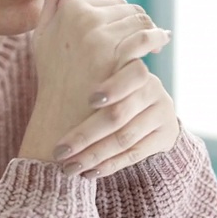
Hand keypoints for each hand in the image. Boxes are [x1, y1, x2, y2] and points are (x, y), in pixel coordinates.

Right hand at [19, 0, 170, 163]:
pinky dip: (156, 40)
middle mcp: (82, 18)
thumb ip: (55, 1)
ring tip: (160, 40)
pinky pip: (145, 38)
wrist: (61, 118)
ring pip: (140, 22)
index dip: (122, 17)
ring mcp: (100, 37)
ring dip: (152, 30)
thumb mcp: (43, 36)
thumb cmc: (53, 78)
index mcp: (68, 8)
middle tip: (152, 37)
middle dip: (139, 23)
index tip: (130, 29)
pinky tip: (160, 47)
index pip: (110, 2)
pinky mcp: (116, 55)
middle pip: (128, 10)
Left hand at [53, 59, 179, 178]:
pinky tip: (89, 172)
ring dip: (93, 156)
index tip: (90, 99)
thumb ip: (89, 73)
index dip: (113, 87)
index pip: (131, 76)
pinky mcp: (165, 137)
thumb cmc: (112, 93)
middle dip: (85, 135)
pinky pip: (135, 154)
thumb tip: (51, 45)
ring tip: (69, 167)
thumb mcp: (106, 76)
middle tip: (59, 151)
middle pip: (119, 115)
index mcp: (138, 71)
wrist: (147, 113)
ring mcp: (162, 115)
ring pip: (124, 139)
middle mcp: (154, 91)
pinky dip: (109, 165)